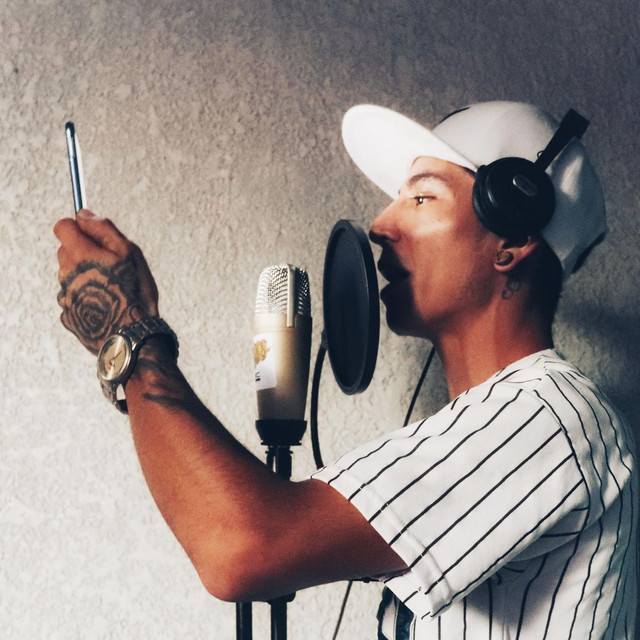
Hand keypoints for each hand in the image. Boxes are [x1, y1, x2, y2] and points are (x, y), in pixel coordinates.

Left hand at [54, 210, 159, 354]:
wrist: (131, 336)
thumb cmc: (134, 293)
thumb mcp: (129, 253)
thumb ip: (104, 229)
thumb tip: (83, 214)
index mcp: (79, 254)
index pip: (62, 227)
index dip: (77, 227)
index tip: (93, 235)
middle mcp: (66, 274)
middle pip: (66, 251)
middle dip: (83, 253)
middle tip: (110, 265)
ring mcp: (65, 296)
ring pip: (70, 275)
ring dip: (85, 276)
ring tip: (111, 289)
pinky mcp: (68, 315)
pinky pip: (73, 297)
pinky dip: (86, 296)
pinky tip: (105, 305)